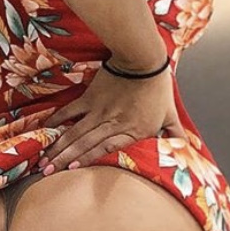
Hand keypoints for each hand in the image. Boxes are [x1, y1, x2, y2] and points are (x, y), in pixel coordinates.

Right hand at [38, 61, 186, 173]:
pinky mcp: (90, 97)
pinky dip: (57, 121)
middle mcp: (112, 123)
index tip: (71, 170)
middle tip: (46, 171)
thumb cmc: (158, 87)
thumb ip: (174, 134)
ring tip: (44, 159)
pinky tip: (46, 130)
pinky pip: (71, 112)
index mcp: (132, 131)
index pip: (106, 149)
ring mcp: (99, 111)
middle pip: (85, 144)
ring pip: (75, 132)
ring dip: (58, 146)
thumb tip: (185, 149)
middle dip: (64, 159)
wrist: (143, 58)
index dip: (87, 160)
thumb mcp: (170, 114)